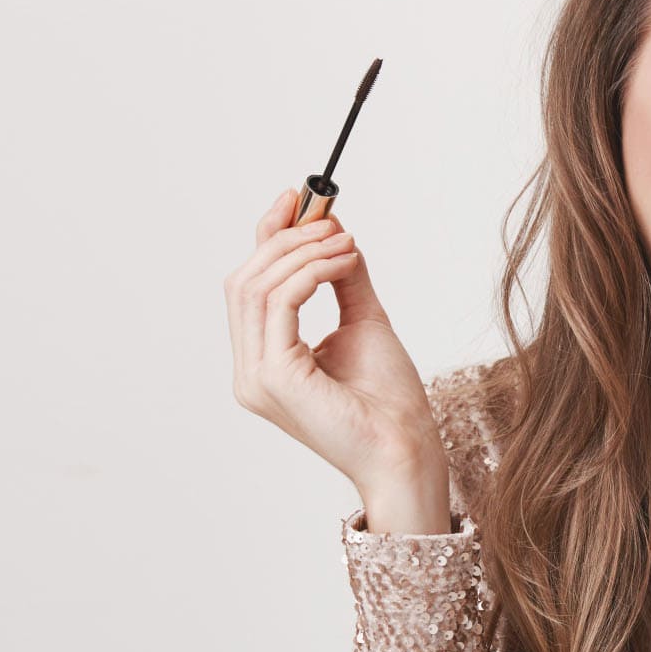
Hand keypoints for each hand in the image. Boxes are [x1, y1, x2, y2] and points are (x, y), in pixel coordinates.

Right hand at [223, 190, 446, 496]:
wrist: (406, 450)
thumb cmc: (389, 402)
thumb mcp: (364, 322)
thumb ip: (343, 278)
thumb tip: (335, 229)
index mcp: (263, 363)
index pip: (249, 287)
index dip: (268, 238)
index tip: (298, 201)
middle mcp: (250, 372)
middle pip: (244, 280)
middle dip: (285, 238)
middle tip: (330, 220)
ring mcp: (256, 377)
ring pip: (257, 286)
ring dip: (303, 251)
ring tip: (346, 244)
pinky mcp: (275, 377)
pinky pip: (281, 302)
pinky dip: (312, 271)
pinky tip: (343, 262)